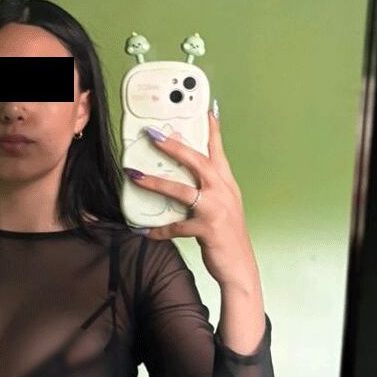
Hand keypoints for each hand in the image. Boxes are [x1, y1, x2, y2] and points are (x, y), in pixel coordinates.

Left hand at [124, 108, 255, 287]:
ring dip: (156, 182)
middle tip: (153, 135)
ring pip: (182, 190)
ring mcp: (215, 210)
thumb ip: (209, 190)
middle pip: (197, 161)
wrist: (240, 266)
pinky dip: (159, 230)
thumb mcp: (224, 206)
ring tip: (135, 176)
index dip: (212, 129)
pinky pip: (176, 227)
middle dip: (173, 146)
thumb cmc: (229, 235)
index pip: (218, 151)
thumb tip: (184, 177)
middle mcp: (223, 192)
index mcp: (227, 184)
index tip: (206, 109)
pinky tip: (145, 231)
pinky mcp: (207, 229)